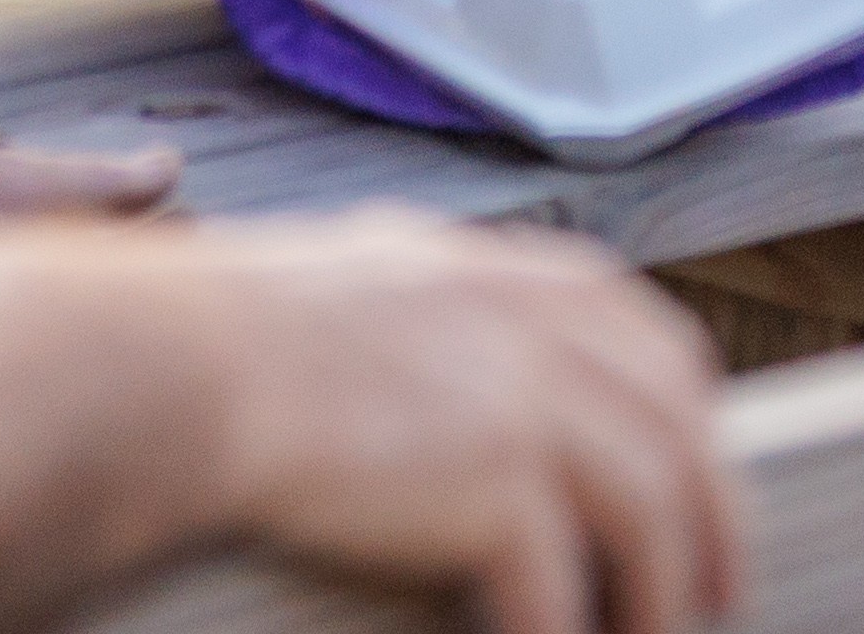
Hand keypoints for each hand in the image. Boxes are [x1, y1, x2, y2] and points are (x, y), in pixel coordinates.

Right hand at [155, 216, 744, 633]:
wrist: (148, 371)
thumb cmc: (198, 352)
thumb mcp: (334, 298)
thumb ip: (410, 330)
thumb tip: (445, 405)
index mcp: (481, 269)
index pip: (634, 324)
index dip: (678, 406)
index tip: (694, 468)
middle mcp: (517, 315)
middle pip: (676, 413)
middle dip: (714, 508)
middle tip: (715, 591)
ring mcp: (515, 389)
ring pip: (654, 504)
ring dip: (661, 594)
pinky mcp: (490, 476)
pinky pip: (560, 584)